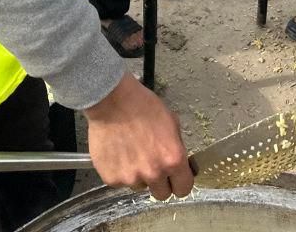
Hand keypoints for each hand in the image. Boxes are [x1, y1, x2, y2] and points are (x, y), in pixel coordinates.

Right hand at [86, 74, 193, 198]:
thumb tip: (180, 162)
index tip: (176, 179)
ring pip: (139, 186)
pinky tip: (118, 152)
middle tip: (152, 166)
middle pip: (162, 194)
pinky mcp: (111, 178)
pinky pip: (120, 182)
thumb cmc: (143, 106)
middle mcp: (154, 173)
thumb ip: (176, 148)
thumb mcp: (171, 123)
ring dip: (138, 174)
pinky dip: (119, 171)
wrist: (113, 101)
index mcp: (173, 160)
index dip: (180, 183)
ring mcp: (131, 178)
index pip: (184, 189)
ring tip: (131, 152)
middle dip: (160, 183)